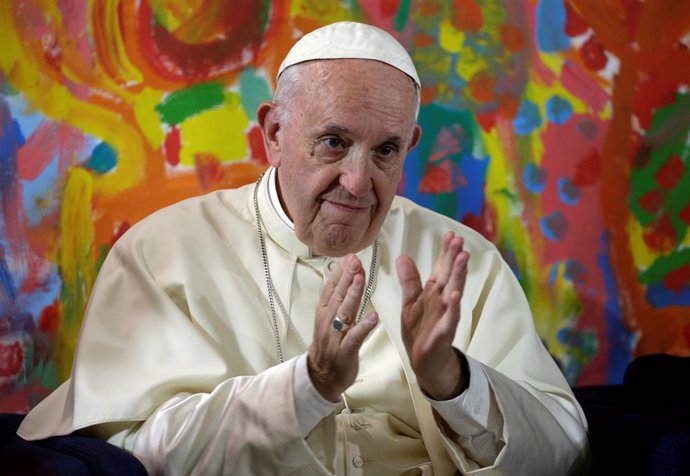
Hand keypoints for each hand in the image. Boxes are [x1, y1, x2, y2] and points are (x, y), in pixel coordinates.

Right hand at [308, 254, 378, 401]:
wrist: (320, 376)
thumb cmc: (329, 346)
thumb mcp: (328, 319)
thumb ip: (337, 299)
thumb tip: (346, 276)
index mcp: (324, 312)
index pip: (331, 287)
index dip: (340, 271)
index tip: (349, 256)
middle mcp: (328, 321)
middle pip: (338, 295)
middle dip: (347, 276)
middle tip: (355, 260)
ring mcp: (335, 336)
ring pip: (345, 312)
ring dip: (353, 294)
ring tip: (360, 279)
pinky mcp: (345, 351)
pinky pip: (355, 337)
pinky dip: (363, 327)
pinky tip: (373, 317)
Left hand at [396, 232, 469, 399]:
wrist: (425, 362)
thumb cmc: (420, 331)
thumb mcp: (410, 303)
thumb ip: (409, 281)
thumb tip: (403, 256)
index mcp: (434, 292)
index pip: (441, 268)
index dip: (446, 252)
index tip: (451, 234)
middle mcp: (442, 301)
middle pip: (450, 276)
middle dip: (455, 258)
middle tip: (460, 240)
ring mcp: (445, 316)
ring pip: (454, 292)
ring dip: (459, 275)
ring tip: (463, 258)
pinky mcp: (443, 333)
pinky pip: (450, 319)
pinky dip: (453, 307)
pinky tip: (455, 295)